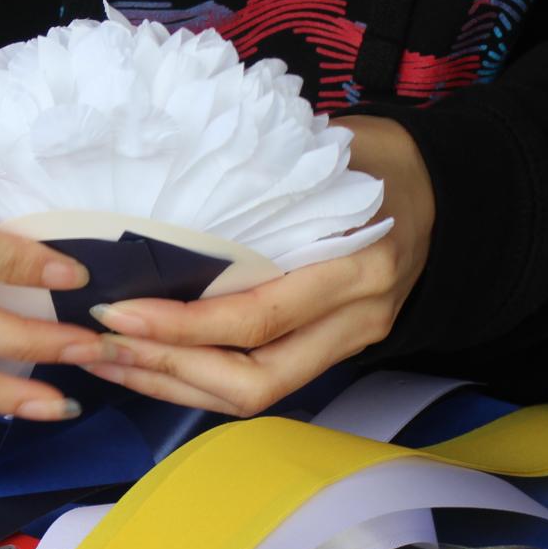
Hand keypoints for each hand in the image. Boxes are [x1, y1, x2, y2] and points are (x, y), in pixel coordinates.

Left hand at [80, 114, 434, 416]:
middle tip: (100, 345)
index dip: (184, 326)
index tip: (118, 313)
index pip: (258, 318)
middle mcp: (355, 318)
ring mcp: (346, 344)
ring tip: (105, 360)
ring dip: (171, 384)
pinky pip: (258, 382)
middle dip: (168, 370)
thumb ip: (262, 180)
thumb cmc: (378, 162)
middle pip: (253, 380)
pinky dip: (195, 380)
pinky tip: (145, 362)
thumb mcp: (331, 153)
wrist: (447, 194)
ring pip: (251, 395)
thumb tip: (163, 188)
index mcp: (354, 265)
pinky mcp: (330, 353)